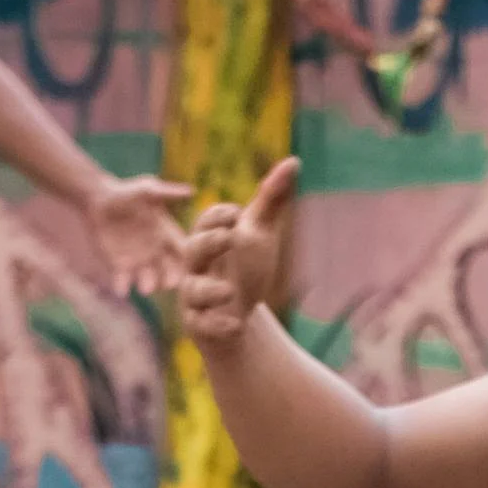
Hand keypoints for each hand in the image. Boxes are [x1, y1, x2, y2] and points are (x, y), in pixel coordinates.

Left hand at [80, 170, 196, 295]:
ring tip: (146, 290)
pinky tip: (121, 291)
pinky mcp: (120, 266)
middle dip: (170, 278)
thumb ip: (167, 193)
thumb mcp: (147, 190)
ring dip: (148, 285)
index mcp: (167, 235)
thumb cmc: (127, 192)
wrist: (99, 200)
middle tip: (170, 284)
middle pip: (169, 270)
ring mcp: (139, 261)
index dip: (188, 260)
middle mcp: (156, 252)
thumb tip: (192, 191)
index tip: (191, 267)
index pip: (182, 251)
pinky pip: (123, 280)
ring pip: (147, 279)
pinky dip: (122, 286)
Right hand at [169, 158, 293, 346]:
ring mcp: (195, 295)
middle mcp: (197, 265)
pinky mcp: (200, 324)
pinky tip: (237, 326)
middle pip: (194, 249)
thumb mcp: (261, 232)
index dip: (219, 216)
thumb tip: (294, 161)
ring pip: (194, 290)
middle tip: (228, 237)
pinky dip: (218, 326)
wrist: (241, 314)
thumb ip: (273, 199)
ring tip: (229, 291)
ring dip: (211, 290)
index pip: (207, 220)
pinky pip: (202, 325)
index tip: (236, 214)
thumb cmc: (246, 265)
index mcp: (209, 236)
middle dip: (209, 243)